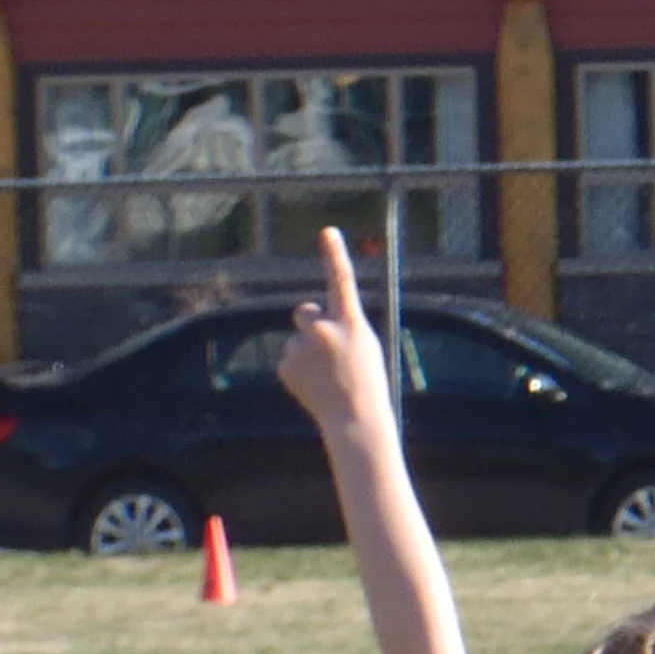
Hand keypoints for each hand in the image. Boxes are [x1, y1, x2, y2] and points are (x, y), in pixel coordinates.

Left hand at [275, 228, 393, 438]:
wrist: (354, 421)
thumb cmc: (367, 384)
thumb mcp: (363, 347)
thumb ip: (341, 326)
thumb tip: (310, 316)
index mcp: (351, 323)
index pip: (341, 280)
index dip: (334, 254)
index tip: (327, 232)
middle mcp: (324, 329)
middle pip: (305, 311)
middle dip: (311, 324)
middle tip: (327, 351)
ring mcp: (302, 347)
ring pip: (298, 340)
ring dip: (308, 354)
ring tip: (327, 378)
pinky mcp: (287, 366)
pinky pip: (290, 360)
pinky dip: (300, 372)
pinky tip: (315, 387)